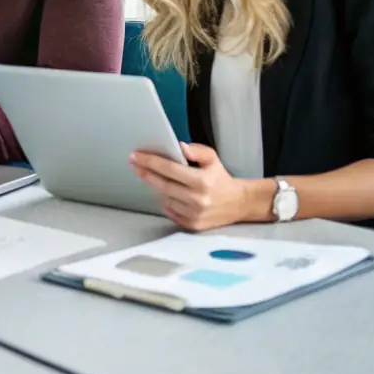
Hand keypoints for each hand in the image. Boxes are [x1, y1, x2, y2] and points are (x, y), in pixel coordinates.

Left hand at [130, 143, 264, 231]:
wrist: (238, 203)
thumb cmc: (221, 179)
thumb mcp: (212, 159)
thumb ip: (197, 151)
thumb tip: (179, 147)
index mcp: (201, 181)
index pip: (169, 169)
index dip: (150, 162)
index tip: (136, 156)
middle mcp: (197, 199)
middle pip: (163, 184)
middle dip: (146, 172)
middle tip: (134, 164)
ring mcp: (194, 214)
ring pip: (165, 198)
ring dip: (159, 188)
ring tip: (158, 179)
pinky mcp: (193, 225)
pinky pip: (171, 212)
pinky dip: (168, 203)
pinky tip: (171, 195)